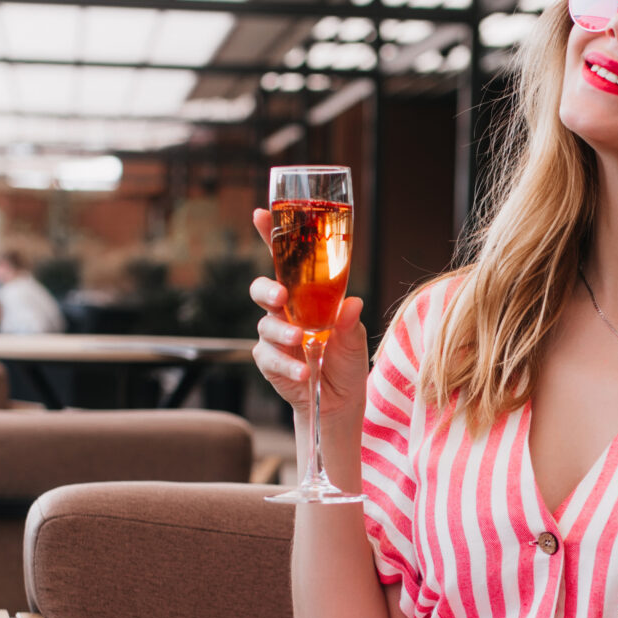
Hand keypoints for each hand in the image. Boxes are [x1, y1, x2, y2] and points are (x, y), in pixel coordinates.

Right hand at [249, 210, 368, 425]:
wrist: (338, 403)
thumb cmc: (345, 362)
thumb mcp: (356, 340)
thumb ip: (350, 322)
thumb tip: (353, 303)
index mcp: (305, 295)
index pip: (285, 261)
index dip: (271, 236)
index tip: (261, 214)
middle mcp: (286, 311)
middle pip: (262, 289)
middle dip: (266, 289)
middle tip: (280, 296)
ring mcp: (274, 336)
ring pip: (265, 325)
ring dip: (283, 333)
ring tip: (301, 342)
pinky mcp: (268, 362)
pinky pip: (268, 357)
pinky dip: (287, 365)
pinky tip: (303, 373)